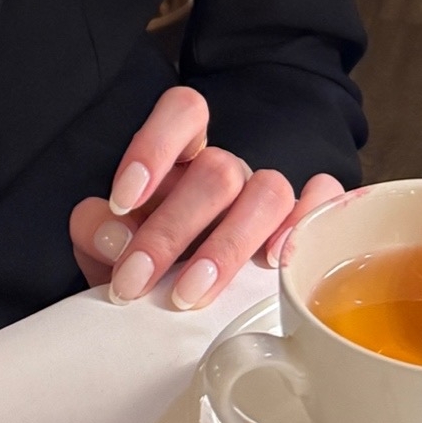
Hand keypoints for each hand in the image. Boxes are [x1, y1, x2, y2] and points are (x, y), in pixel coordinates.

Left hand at [68, 86, 342, 309]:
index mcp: (182, 155)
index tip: (121, 202)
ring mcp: (270, 198)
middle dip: (171, 231)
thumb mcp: (106, 249)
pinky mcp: (307, 228)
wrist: (176, 311)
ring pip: (269, 192)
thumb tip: (113, 234)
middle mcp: (228, 170)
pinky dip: (307, 227)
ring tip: (189, 295)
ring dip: (227, 247)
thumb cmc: (144, 269)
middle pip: (217, 171)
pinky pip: (326, 205)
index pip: (184, 111)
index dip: (156, 145)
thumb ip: (96, 230)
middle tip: (133, 283)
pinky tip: (276, 266)